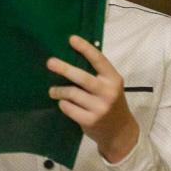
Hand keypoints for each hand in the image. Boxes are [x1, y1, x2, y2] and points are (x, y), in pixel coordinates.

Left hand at [47, 35, 139, 162]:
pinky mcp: (90, 121)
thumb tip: (71, 56)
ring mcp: (100, 108)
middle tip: (50, 62)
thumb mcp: (111, 87)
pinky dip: (63, 104)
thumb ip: (98, 74)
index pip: (99, 60)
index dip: (85, 48)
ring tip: (52, 91)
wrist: (120, 132)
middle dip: (64, 69)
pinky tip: (62, 103)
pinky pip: (69, 108)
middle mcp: (108, 92)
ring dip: (59, 90)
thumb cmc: (111, 103)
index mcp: (114, 79)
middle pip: (82, 77)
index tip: (71, 39)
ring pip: (72, 93)